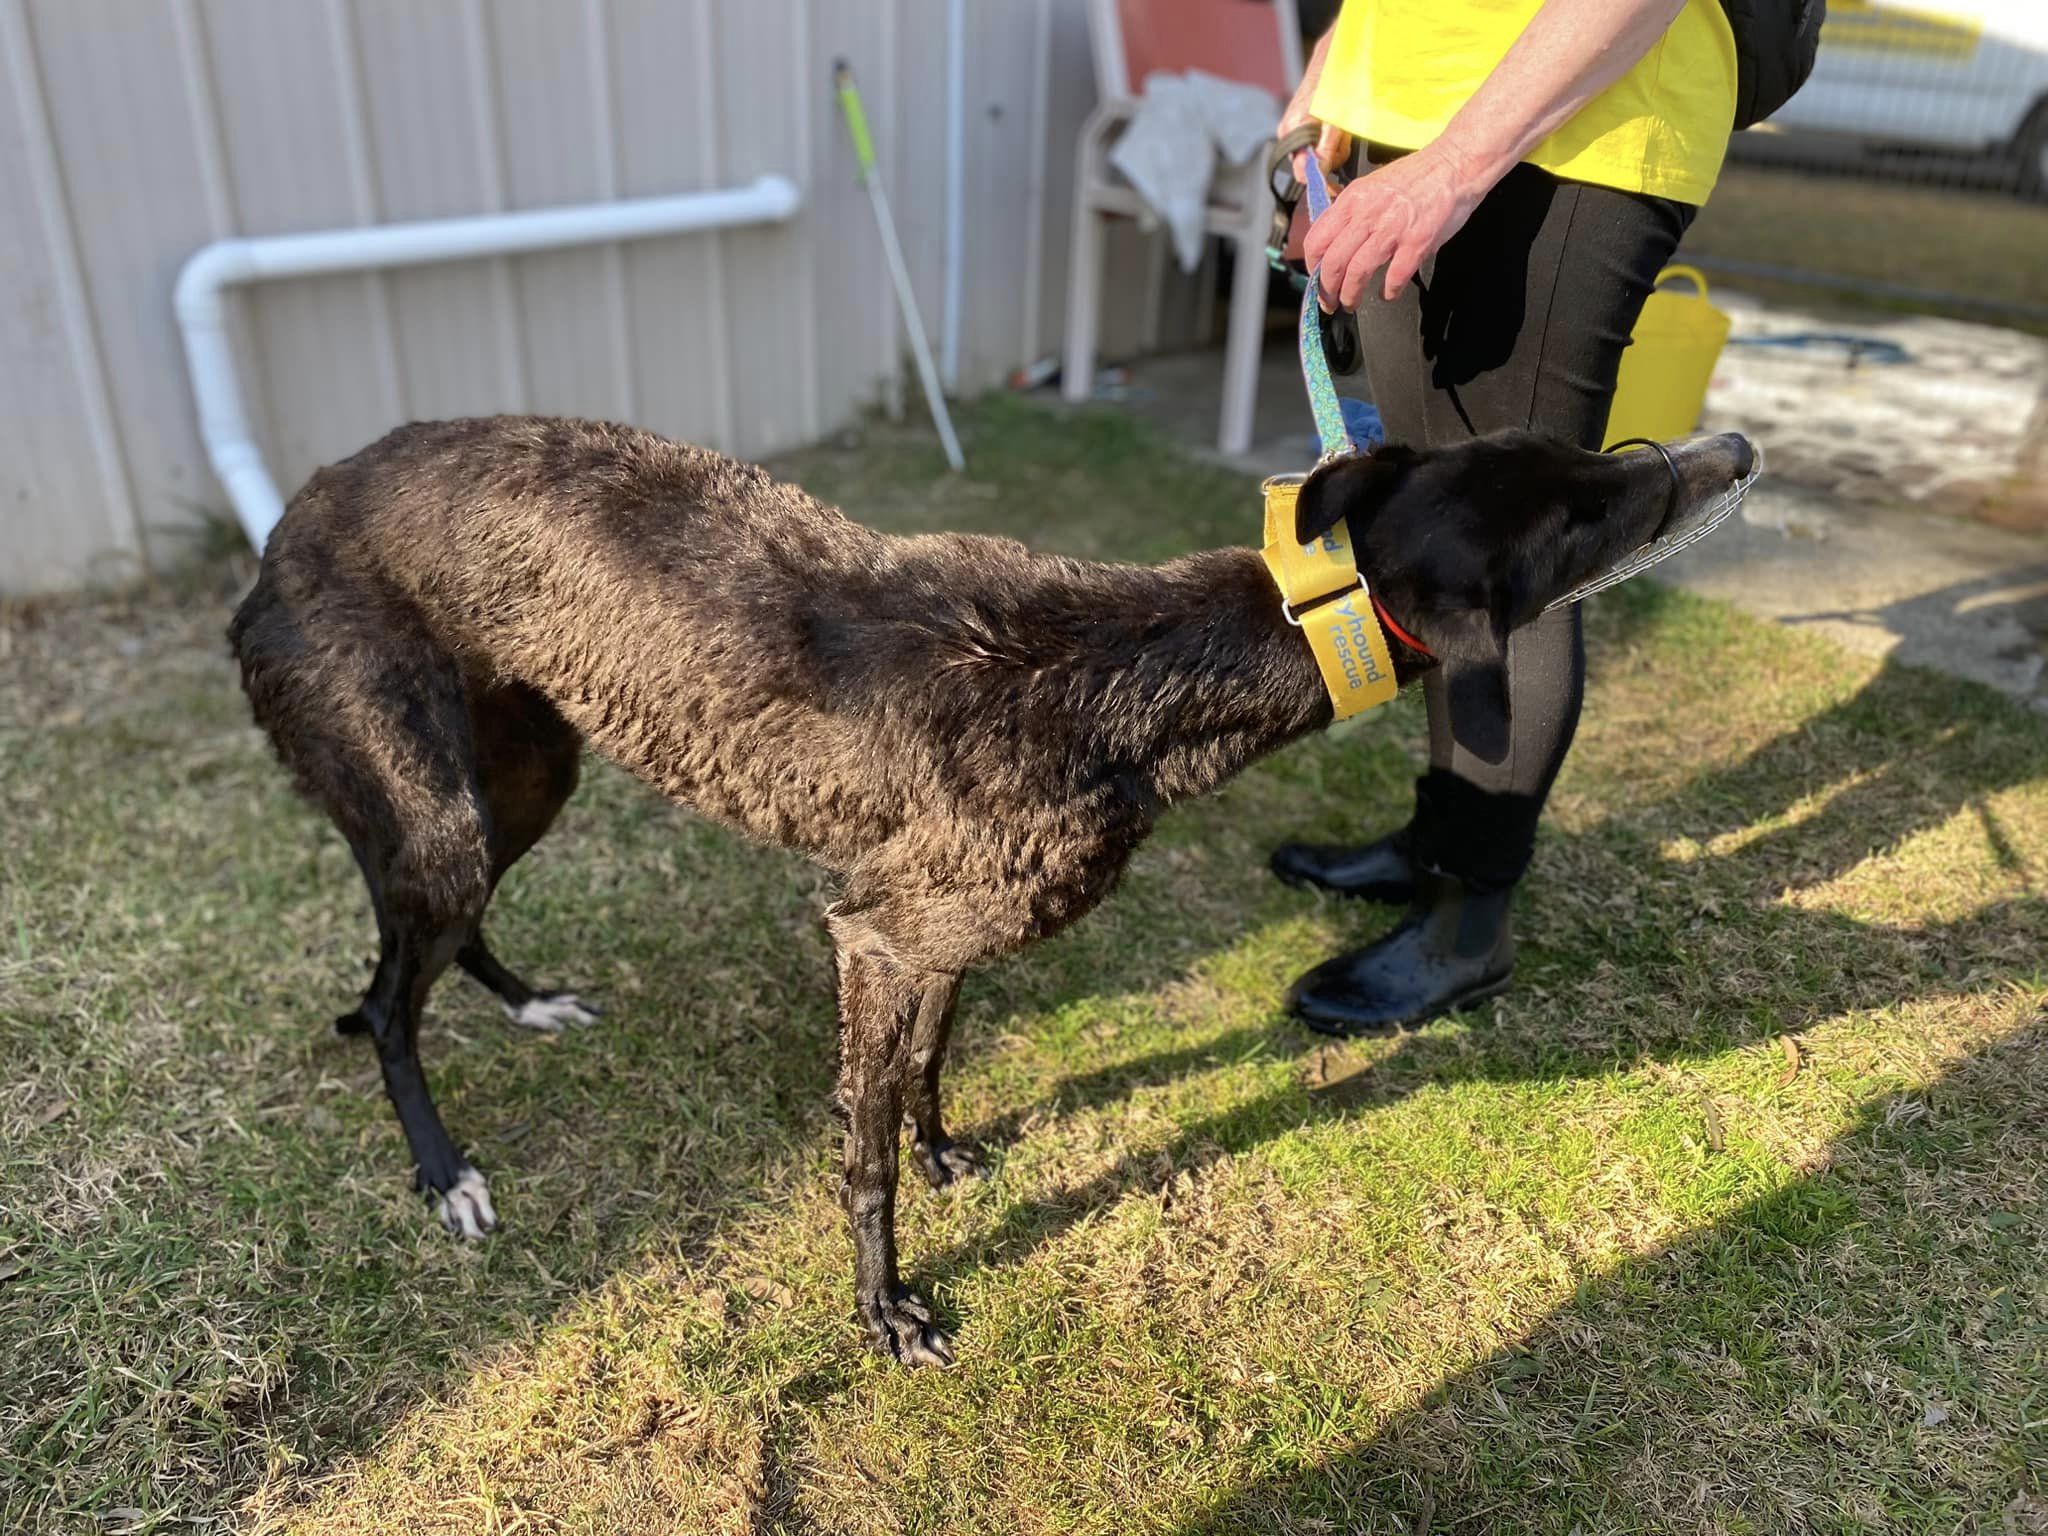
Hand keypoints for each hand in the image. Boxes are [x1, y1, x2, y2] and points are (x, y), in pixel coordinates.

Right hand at [1276, 84, 1351, 182]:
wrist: (1332, 59)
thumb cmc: (1335, 85)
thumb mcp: (1337, 121)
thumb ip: (1327, 150)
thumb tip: (1319, 176)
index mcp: (1293, 132)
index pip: (1301, 173)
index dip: (1319, 182)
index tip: (1335, 188)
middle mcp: (1288, 133)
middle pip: (1310, 165)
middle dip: (1331, 157)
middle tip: (1343, 139)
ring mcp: (1292, 129)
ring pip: (1315, 154)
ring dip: (1334, 147)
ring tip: (1341, 128)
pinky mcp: (1299, 125)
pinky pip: (1315, 143)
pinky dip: (1330, 139)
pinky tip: (1336, 125)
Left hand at [1302, 141, 1494, 309]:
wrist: (1454, 164)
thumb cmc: (1416, 177)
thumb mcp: (1372, 186)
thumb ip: (1352, 212)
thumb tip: (1335, 241)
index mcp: (1352, 200)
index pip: (1317, 239)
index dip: (1312, 266)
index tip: (1317, 278)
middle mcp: (1368, 214)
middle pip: (1333, 262)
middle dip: (1327, 290)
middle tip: (1330, 302)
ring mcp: (1393, 228)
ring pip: (1358, 271)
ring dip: (1351, 294)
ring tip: (1351, 303)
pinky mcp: (1417, 241)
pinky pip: (1395, 276)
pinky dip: (1389, 291)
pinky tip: (1388, 294)